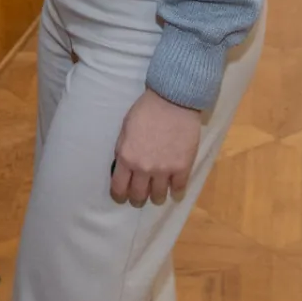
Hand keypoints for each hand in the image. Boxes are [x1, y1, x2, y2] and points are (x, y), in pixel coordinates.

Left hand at [110, 89, 202, 206]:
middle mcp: (144, 168)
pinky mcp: (183, 168)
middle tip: (140, 197)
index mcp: (127, 158)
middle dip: (137, 199)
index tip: (122, 198)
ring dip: (156, 197)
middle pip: (139, 196)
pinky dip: (176, 193)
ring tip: (157, 194)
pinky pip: (178, 190)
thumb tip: (123, 167)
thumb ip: (123, 150)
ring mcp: (164, 170)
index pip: (119, 188)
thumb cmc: (146, 111)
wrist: (173, 101)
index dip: (119, 196)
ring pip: (158, 197)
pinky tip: (174, 191)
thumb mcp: (125, 129)